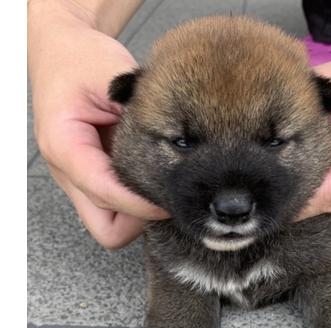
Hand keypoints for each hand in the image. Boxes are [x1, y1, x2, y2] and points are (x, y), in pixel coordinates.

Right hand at [28, 0, 168, 248]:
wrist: (62, 51)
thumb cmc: (79, 60)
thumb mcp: (110, 77)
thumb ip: (135, 112)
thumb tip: (174, 144)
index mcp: (66, 146)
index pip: (107, 194)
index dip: (143, 203)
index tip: (172, 198)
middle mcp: (67, 170)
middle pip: (106, 228)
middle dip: (139, 219)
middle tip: (166, 195)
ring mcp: (77, 177)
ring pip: (108, 222)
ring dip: (137, 212)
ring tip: (161, 186)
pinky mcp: (90, 174)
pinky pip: (112, 205)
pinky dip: (133, 201)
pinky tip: (152, 177)